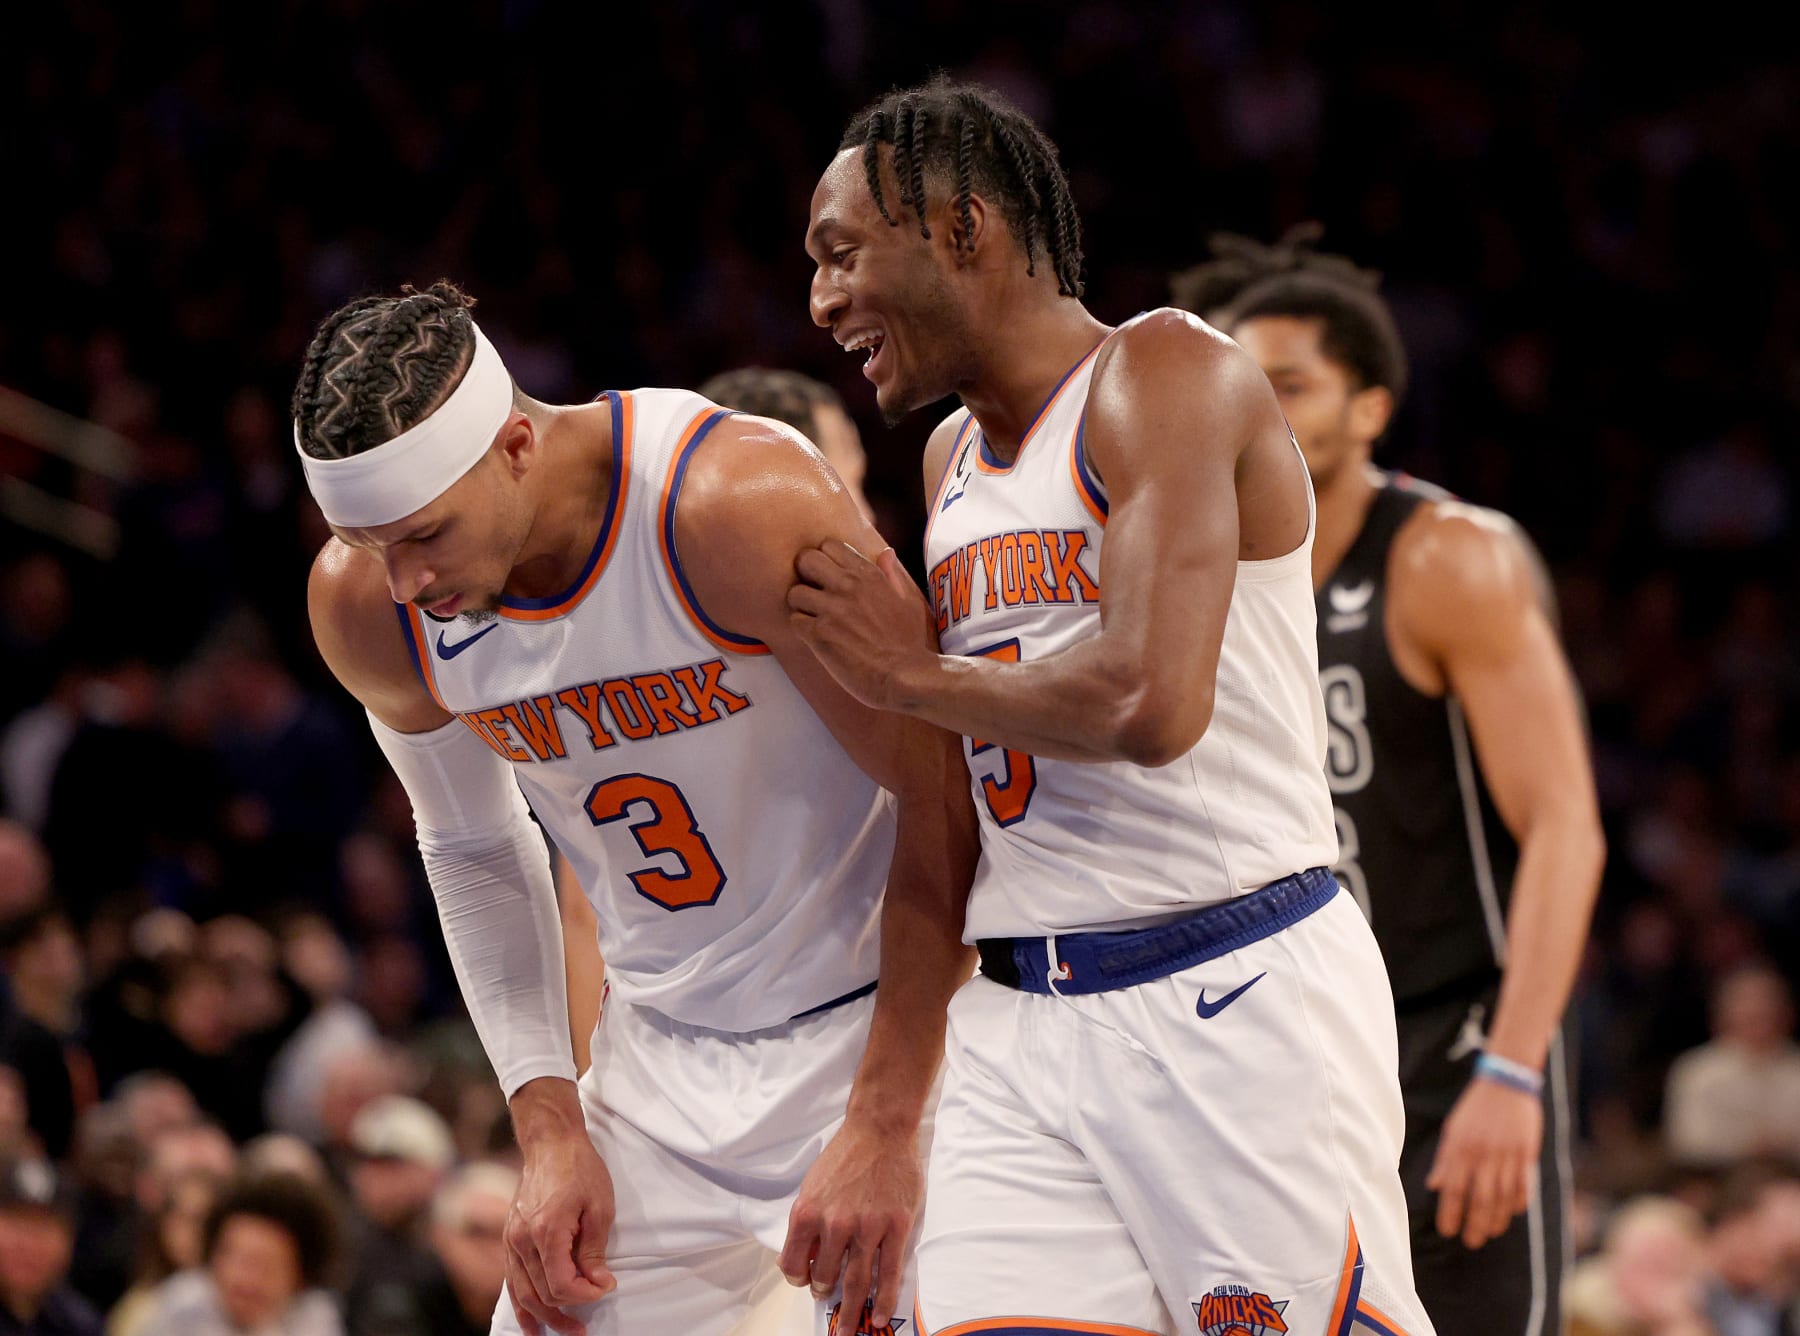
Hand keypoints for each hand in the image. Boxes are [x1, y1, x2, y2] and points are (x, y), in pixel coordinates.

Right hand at [505, 1129, 616, 1335]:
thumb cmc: (580, 1169)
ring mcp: (511, 1240)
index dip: (585, 1294)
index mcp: (546, 1231)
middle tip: (586, 1325)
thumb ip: (595, 1250)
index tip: (606, 1287)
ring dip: (543, 1317)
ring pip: (522, 1293)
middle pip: (542, 1293)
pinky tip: (532, 1323)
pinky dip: (521, 1305)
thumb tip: (599, 1284)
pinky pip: (512, 1280)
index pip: (562, 1283)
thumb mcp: (600, 1207)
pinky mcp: (509, 1238)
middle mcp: (522, 1240)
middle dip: (566, 1312)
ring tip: (565, 1331)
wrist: (551, 1143)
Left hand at [778, 1115, 922, 1330]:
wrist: (879, 1129)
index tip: (804, 1280)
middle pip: (825, 1277)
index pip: (794, 1264)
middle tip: (828, 1301)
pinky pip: (889, 1273)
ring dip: (851, 1310)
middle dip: (824, 1292)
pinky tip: (881, 1315)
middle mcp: (834, 1224)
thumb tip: (806, 1256)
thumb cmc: (845, 1156)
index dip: (797, 1277)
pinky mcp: (896, 1226)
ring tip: (851, 1328)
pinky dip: (884, 1299)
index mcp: (807, 1213)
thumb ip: (808, 1222)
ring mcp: (867, 1227)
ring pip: (856, 1282)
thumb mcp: (812, 1185)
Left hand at [787, 541, 938, 710]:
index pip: (829, 546)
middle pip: (805, 559)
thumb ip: (892, 575)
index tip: (829, 577)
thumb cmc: (910, 642)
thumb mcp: (908, 601)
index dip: (824, 560)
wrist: (906, 676)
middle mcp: (848, 586)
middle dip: (805, 575)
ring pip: (794, 592)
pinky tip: (815, 639)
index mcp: (869, 575)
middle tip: (813, 594)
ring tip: (813, 620)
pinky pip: (794, 621)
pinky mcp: (820, 634)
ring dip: (801, 606)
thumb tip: (886, 553)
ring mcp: (832, 609)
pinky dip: (802, 630)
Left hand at [1426, 1073, 1541, 1249]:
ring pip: (1502, 1197)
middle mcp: (1484, 1154)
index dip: (1450, 1213)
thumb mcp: (1453, 1129)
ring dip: (1497, 1220)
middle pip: (1480, 1199)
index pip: (1454, 1189)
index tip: (1447, 1231)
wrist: (1506, 1083)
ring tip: (1490, 1233)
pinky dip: (1518, 1202)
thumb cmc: (1475, 1108)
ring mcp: (1507, 1155)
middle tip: (1471, 1242)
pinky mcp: (1526, 1153)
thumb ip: (1445, 1159)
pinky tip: (1512, 1214)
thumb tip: (1434, 1186)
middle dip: (1475, 1225)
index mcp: (1461, 1148)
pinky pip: (1523, 1185)